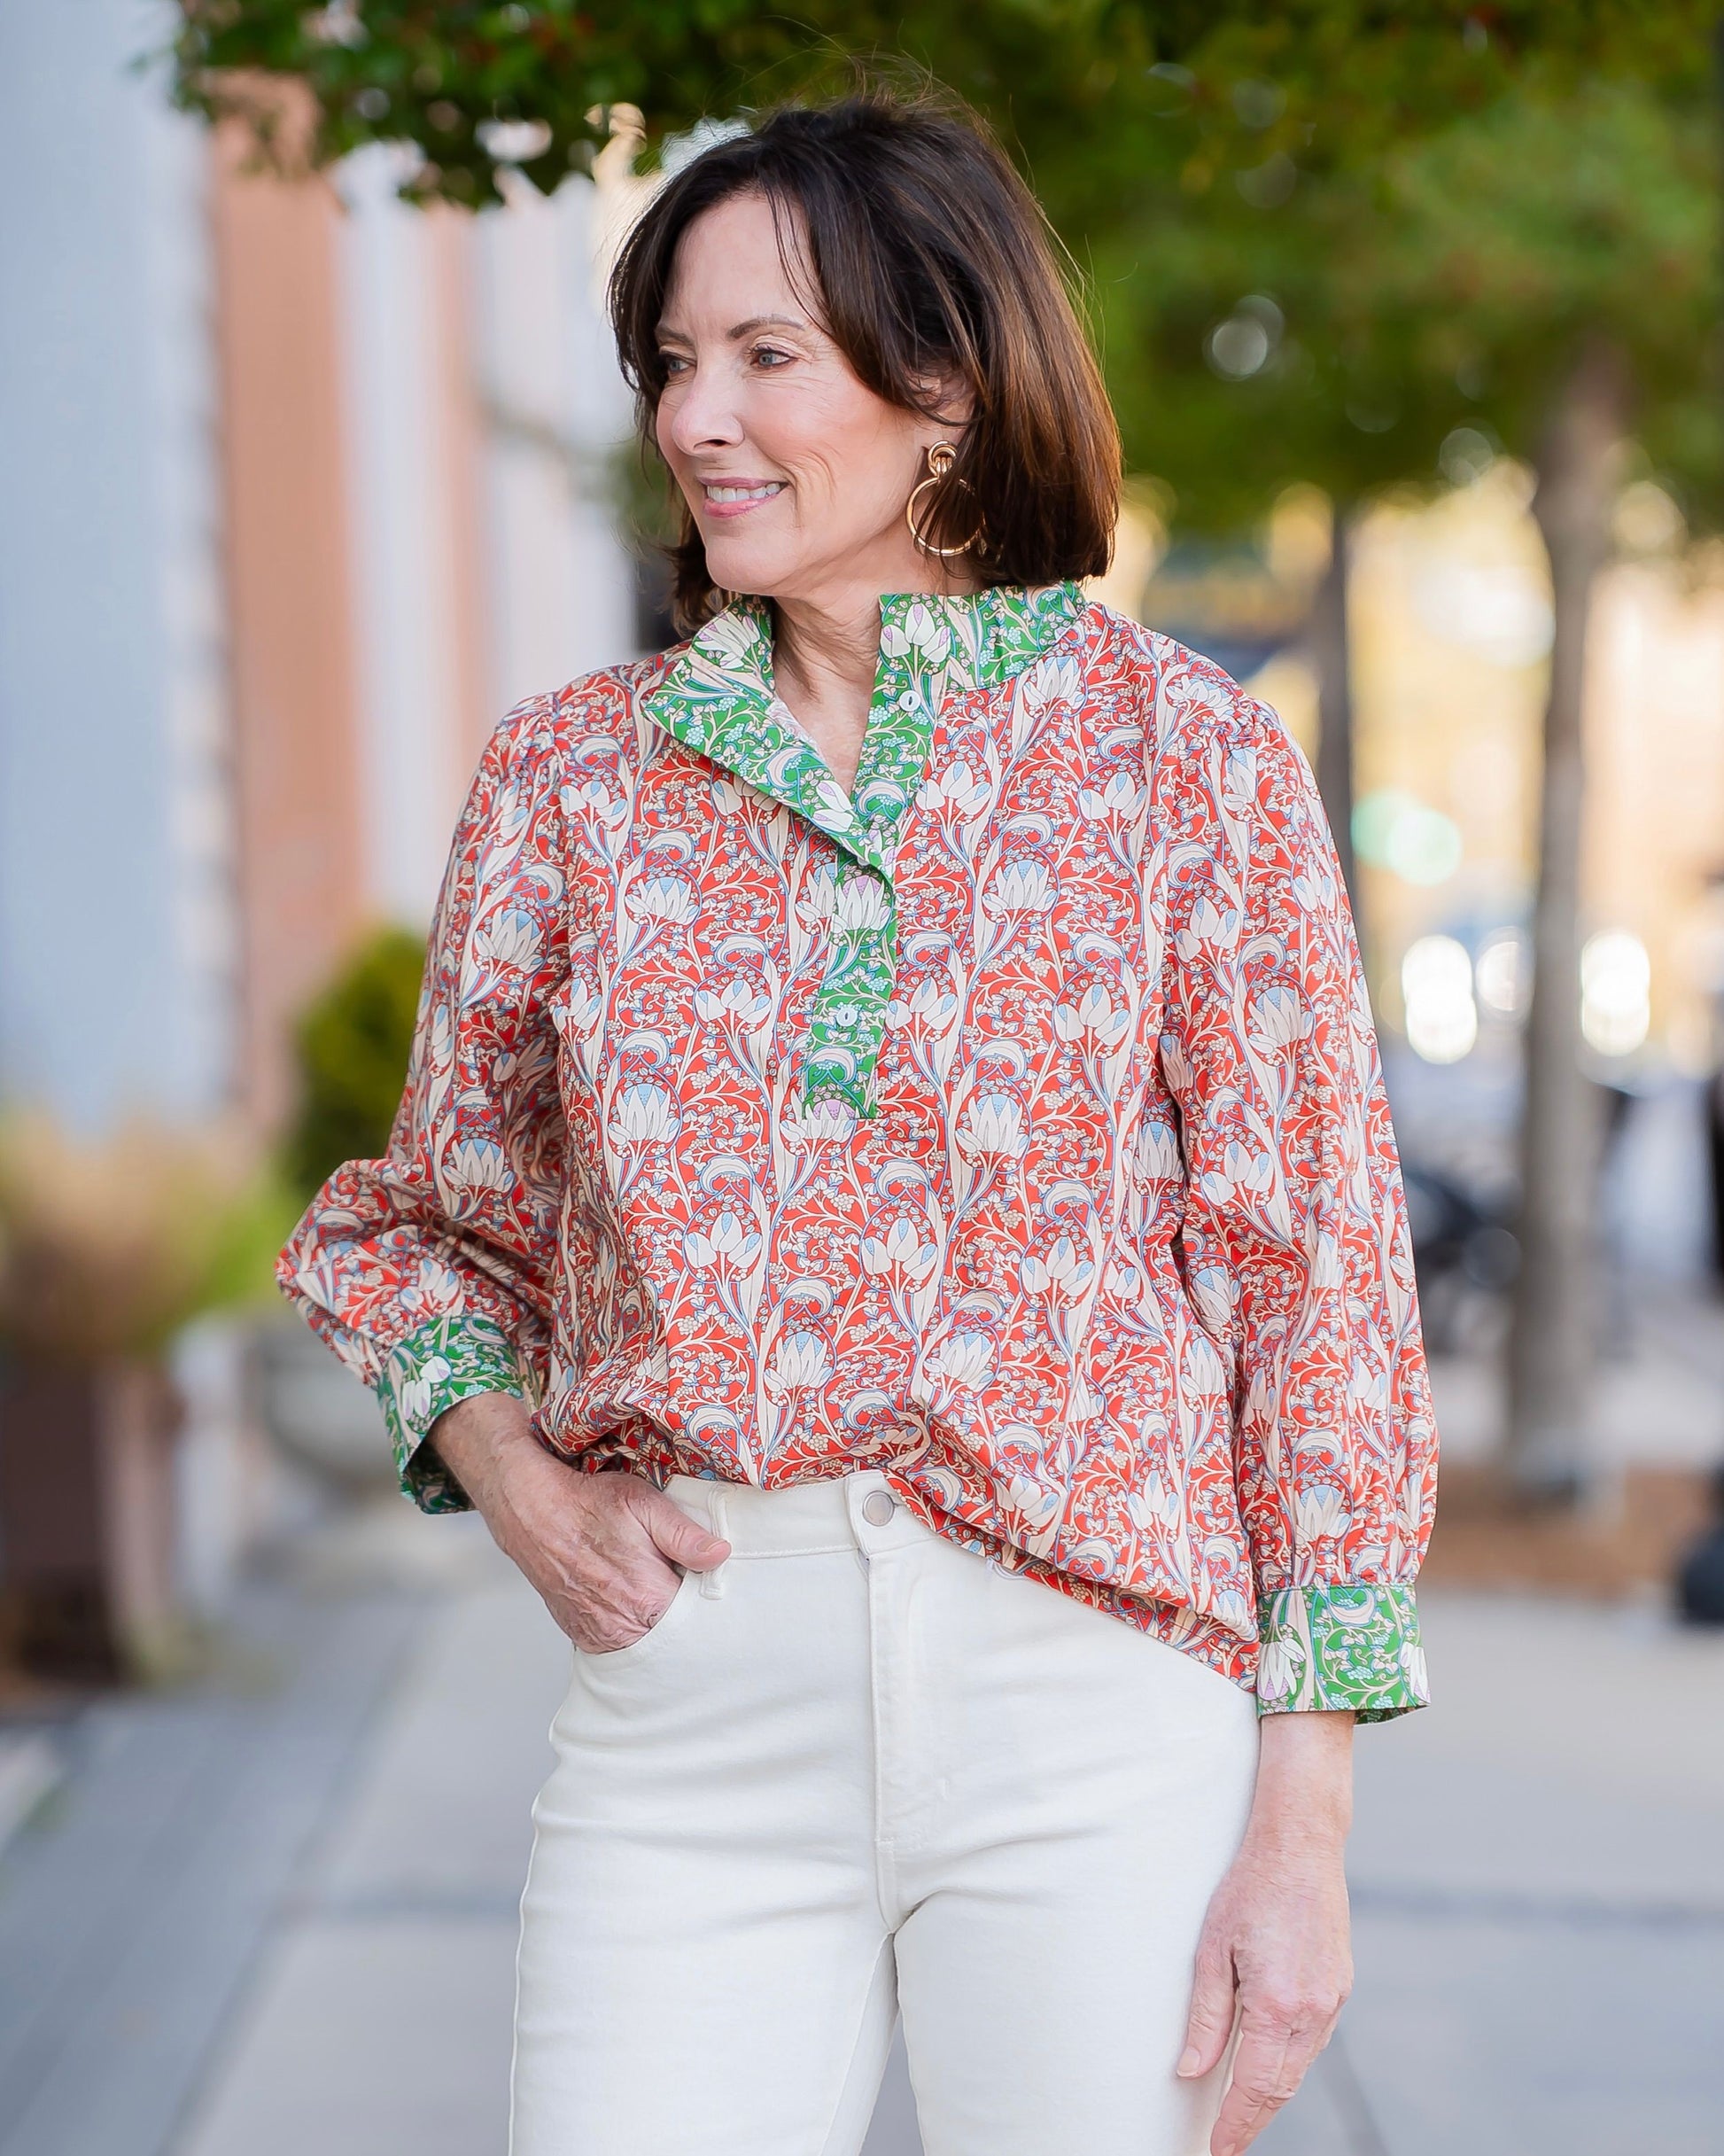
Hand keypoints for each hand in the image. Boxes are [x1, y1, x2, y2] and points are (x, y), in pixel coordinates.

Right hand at [426, 1393, 730, 1651]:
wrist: (532, 1512)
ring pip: (646, 1642)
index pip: (698, 1618)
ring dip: (656, 1623)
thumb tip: (720, 1555)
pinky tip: (629, 1600)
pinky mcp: (583, 1636)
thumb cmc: (587, 1504)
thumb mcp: (644, 1505)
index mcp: (647, 1598)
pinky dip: (630, 1627)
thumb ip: (685, 1536)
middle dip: (683, 1615)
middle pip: (673, 1635)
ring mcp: (599, 1635)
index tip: (705, 1581)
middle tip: (680, 1582)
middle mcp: (623, 1626)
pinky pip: (619, 1643)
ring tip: (654, 1589)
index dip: (705, 1598)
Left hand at [1178, 1710, 1355, 2155]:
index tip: (1218, 2150)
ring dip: (1270, 2093)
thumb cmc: (1249, 1886)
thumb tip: (1191, 2070)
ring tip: (1239, 2112)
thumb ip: (1205, 2016)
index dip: (1235, 2127)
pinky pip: (1314, 2041)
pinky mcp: (1340, 1985)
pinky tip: (1268, 2063)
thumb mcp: (1211, 1947)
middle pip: (1280, 2088)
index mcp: (1276, 2003)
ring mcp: (1332, 1999)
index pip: (1254, 2089)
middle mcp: (1312, 2010)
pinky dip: (1290, 2061)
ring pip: (1299, 2068)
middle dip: (1252, 2120)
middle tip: (1225, 2141)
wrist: (1302, 1842)